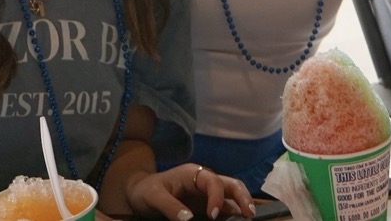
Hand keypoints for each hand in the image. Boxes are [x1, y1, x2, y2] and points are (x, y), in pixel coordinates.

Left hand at [126, 163, 254, 220]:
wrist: (140, 193)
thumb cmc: (146, 191)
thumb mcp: (153, 197)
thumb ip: (170, 206)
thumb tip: (188, 219)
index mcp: (193, 174)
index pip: (213, 182)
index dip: (216, 198)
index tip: (213, 216)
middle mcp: (205, 182)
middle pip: (231, 185)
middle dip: (243, 197)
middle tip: (250, 215)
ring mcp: (208, 195)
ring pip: (232, 197)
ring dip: (241, 208)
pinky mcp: (207, 206)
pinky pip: (225, 210)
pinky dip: (233, 216)